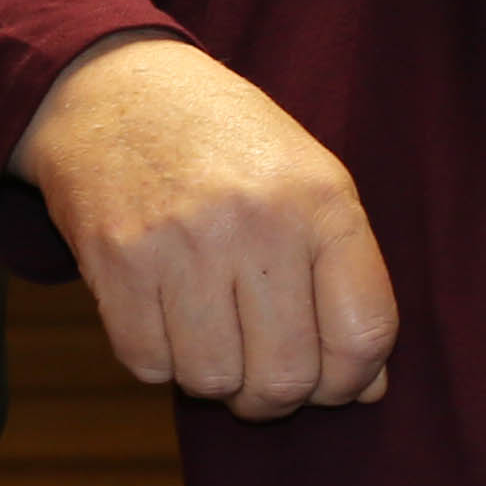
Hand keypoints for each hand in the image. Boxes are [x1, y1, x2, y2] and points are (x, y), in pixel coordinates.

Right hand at [13, 36, 399, 419]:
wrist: (116, 88)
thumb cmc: (227, 147)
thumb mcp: (307, 185)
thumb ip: (346, 282)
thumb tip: (369, 390)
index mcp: (319, 199)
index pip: (362, 333)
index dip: (353, 381)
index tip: (332, 381)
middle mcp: (256, 219)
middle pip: (286, 377)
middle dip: (276, 397)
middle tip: (262, 377)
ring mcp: (181, 240)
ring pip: (214, 381)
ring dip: (214, 378)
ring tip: (211, 336)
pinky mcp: (115, 259)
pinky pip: (148, 365)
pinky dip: (159, 361)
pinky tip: (164, 317)